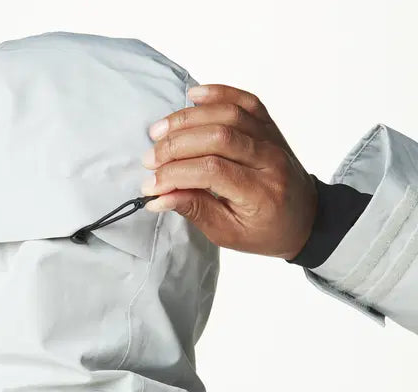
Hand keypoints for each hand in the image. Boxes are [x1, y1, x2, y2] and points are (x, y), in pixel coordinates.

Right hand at [140, 84, 317, 259]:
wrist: (305, 218)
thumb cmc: (264, 231)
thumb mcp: (228, 233)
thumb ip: (195, 210)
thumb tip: (159, 197)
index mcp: (261, 194)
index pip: (212, 172)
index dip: (175, 175)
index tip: (151, 185)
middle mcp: (270, 161)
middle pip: (218, 138)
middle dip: (176, 146)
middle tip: (150, 160)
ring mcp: (272, 139)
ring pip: (228, 115)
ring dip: (188, 119)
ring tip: (159, 132)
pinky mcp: (269, 126)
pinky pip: (246, 101)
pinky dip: (218, 93)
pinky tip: (193, 96)